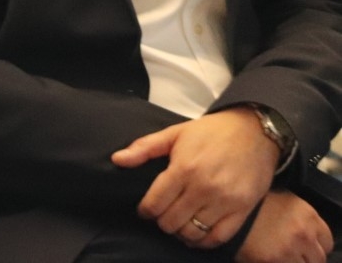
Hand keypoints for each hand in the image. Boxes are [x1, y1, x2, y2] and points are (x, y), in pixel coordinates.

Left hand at [112, 108, 278, 247]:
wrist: (255, 132)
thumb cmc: (212, 131)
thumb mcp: (175, 133)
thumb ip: (144, 148)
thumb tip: (117, 159)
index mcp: (183, 168)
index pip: (155, 203)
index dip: (145, 211)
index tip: (145, 210)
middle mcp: (204, 188)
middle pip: (171, 222)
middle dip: (161, 221)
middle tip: (162, 215)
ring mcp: (225, 201)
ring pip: (193, 233)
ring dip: (180, 232)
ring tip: (178, 223)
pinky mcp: (243, 210)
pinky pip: (219, 237)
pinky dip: (204, 242)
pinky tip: (196, 234)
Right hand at [235, 191, 332, 262]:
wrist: (223, 210)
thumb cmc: (253, 204)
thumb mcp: (283, 201)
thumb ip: (302, 218)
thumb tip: (310, 234)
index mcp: (308, 215)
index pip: (327, 241)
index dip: (315, 245)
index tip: (304, 246)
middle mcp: (303, 232)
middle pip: (319, 258)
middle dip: (306, 258)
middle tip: (290, 253)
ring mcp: (290, 249)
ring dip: (293, 262)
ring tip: (278, 255)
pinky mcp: (274, 261)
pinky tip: (268, 258)